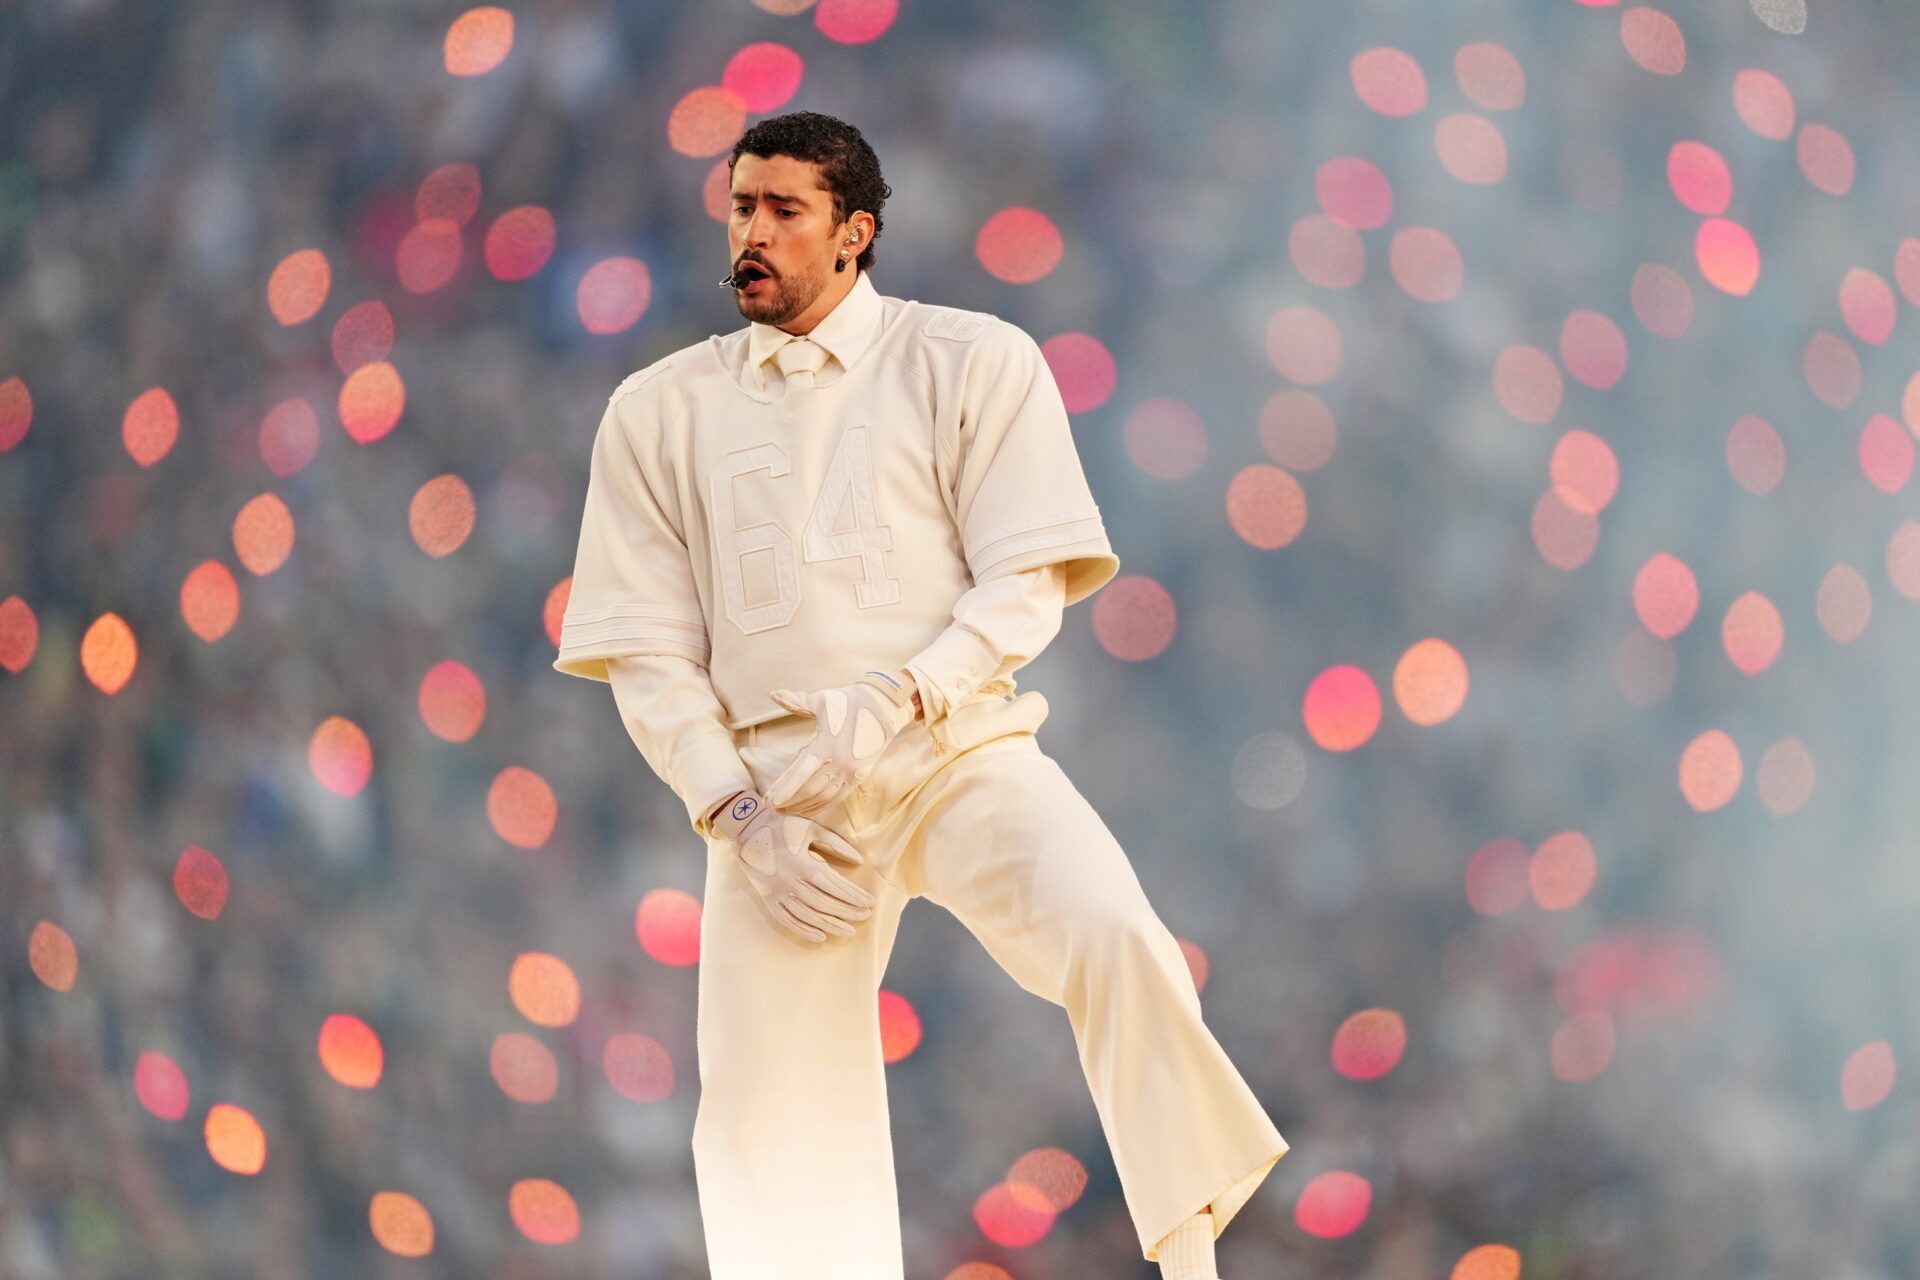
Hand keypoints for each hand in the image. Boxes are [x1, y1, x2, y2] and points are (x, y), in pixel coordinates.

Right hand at [709, 788, 875, 942]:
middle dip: (848, 911)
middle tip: (865, 916)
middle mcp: (791, 881)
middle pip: (825, 903)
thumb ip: (836, 844)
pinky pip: (787, 920)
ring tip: (848, 931)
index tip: (870, 902)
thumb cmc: (784, 825)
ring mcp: (778, 893)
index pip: (836, 886)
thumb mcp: (812, 829)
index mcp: (803, 863)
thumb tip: (859, 861)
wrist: (747, 828)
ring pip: (809, 915)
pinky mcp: (768, 899)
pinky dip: (804, 930)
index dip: (855, 896)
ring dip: (830, 924)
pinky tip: (820, 937)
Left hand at [764, 671, 917, 814]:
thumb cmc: (848, 701)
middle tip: (771, 808)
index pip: (801, 771)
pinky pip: (837, 797)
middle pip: (809, 789)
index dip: (784, 787)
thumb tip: (774, 694)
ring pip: (823, 796)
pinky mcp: (859, 776)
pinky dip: (821, 805)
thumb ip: (796, 701)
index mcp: (827, 744)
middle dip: (788, 800)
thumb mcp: (822, 700)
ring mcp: (851, 772)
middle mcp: (840, 762)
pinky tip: (807, 809)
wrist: (885, 708)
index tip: (769, 801)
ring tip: (784, 811)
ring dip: (803, 806)